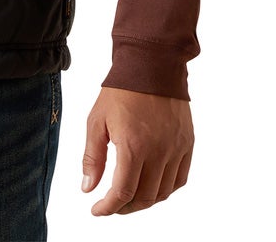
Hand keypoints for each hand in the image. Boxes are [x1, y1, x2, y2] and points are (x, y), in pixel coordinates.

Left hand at [81, 86, 193, 214]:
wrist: (151, 64)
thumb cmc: (121, 90)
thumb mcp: (97, 120)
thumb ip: (93, 157)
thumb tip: (88, 188)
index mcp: (133, 146)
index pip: (123, 192)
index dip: (109, 207)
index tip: (97, 210)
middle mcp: (158, 151)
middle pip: (144, 197)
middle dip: (124, 207)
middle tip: (111, 205)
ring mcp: (176, 149)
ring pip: (163, 192)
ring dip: (145, 201)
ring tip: (129, 197)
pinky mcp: (187, 144)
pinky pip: (180, 179)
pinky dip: (166, 190)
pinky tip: (152, 186)